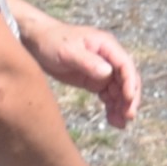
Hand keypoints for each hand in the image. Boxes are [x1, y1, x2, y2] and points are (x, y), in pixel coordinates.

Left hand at [19, 6, 143, 125]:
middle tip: (128, 116)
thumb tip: (108, 73)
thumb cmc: (52, 41)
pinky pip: (109, 95)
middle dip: (130, 98)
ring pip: (120, 89)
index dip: (130, 82)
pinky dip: (112, 107)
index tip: (128, 99)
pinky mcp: (94, 80)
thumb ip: (88, 62)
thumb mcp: (68, 51)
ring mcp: (102, 69)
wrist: (37, 41)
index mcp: (106, 46)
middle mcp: (109, 57)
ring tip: (120, 124)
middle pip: (127, 79)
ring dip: (122, 106)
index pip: (125, 64)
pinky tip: (112, 120)